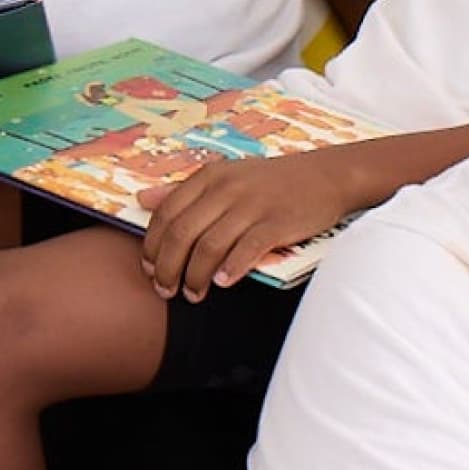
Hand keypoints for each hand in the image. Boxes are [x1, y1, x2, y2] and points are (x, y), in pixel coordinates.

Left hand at [135, 144, 379, 298]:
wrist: (327, 176)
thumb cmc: (272, 181)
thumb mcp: (225, 176)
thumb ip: (183, 191)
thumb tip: (141, 200)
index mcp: (210, 177)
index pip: (166, 214)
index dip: (152, 247)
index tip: (150, 269)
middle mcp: (227, 188)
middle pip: (182, 234)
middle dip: (168, 268)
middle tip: (166, 290)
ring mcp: (253, 205)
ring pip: (209, 246)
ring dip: (196, 276)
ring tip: (194, 294)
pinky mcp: (278, 222)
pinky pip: (247, 249)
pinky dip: (231, 269)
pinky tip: (224, 284)